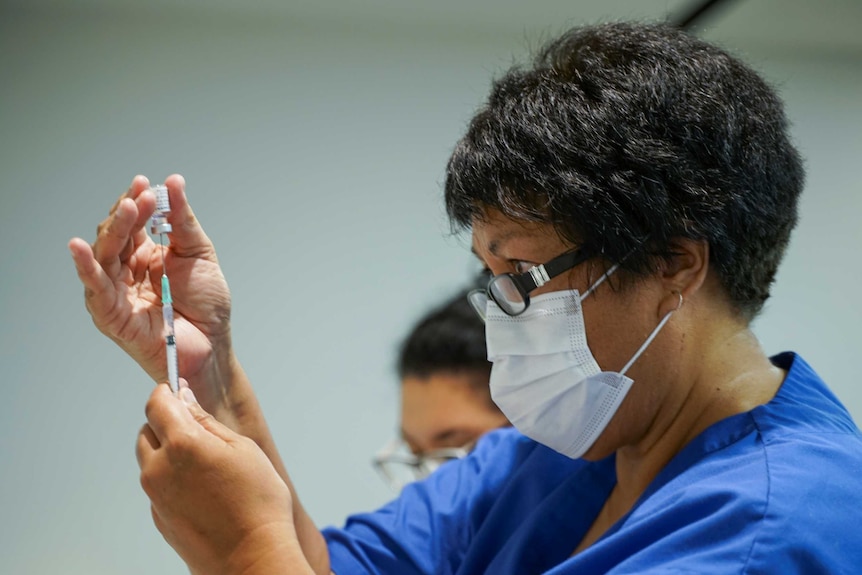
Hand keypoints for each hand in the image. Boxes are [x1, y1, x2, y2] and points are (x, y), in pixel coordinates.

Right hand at [69, 175, 232, 410]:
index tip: (147, 184)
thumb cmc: (207, 305)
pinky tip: (79, 248)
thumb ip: (183, 221)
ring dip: (113, 230)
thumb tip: (174, 183)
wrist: (214, 345)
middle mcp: (126, 271)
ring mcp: (116, 292)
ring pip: (103, 256)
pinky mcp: (111, 316)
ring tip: (127, 208)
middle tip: (140, 194)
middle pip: (115, 236)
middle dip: (126, 212)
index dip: (137, 202)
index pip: (132, 223)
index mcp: (144, 255)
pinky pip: (95, 290)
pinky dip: (86, 268)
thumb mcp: (199, 253)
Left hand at [137, 383, 310, 574]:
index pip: (156, 403)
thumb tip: (183, 399)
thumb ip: (206, 421)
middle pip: (147, 431)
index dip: (166, 391)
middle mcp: (159, 469)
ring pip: (150, 459)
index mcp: (182, 444)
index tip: (179, 390)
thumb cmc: (258, 502)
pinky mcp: (159, 518)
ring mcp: (155, 496)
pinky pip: (158, 486)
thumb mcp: (242, 448)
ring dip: (167, 451)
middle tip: (199, 430)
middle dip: (167, 422)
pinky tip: (204, 490)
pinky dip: (172, 479)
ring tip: (205, 464)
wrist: (253, 558)